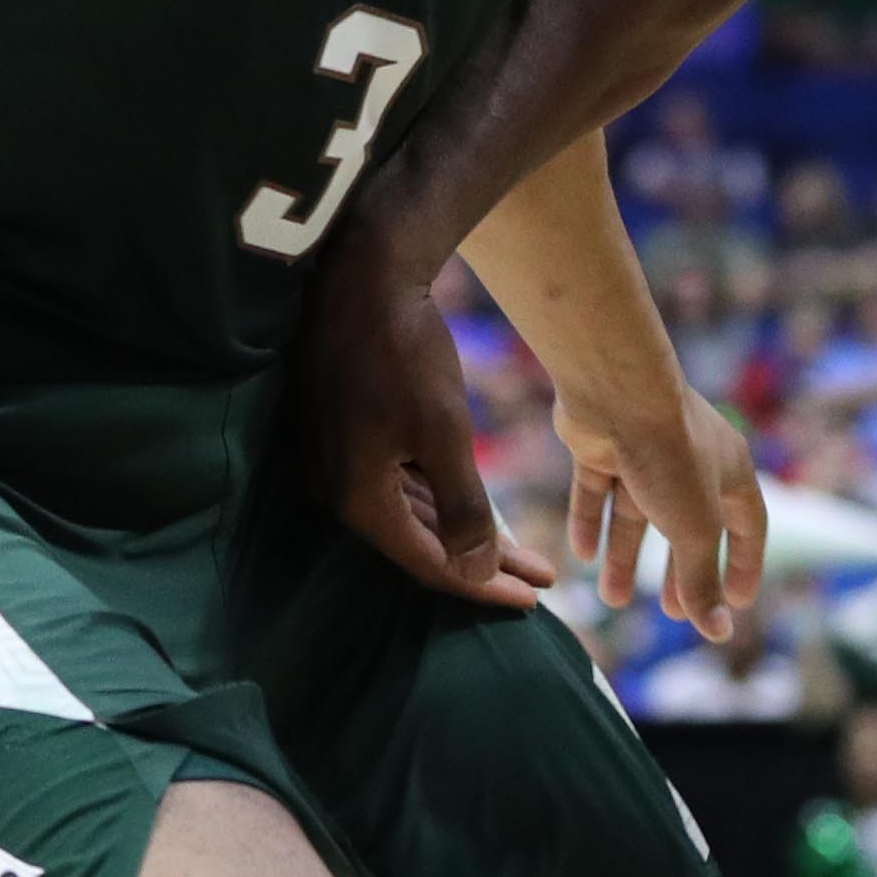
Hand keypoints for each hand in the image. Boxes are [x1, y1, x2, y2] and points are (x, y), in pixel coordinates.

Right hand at [297, 244, 556, 612]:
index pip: (429, 564)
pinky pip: (398, 485)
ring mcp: (336, 462)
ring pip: (412, 515)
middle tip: (540, 582)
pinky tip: (472, 509)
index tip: (535, 601)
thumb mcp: (443, 433)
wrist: (362, 275)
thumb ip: (462, 509)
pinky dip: (439, 501)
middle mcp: (338, 490)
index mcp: (358, 500)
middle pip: (421, 544)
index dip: (483, 587)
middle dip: (482, 565)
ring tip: (520, 554)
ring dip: (464, 535)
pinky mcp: (343, 435)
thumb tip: (478, 573)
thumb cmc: (404, 352)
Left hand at [558, 381, 767, 642]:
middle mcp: (692, 459)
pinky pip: (598, 491)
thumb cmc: (671, 456)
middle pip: (688, 526)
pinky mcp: (603, 445)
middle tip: (670, 613)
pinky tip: (581, 555)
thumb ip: (702, 580)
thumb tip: (719, 633)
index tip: (737, 603)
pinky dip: (592, 521)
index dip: (744, 565)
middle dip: (679, 571)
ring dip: (626, 557)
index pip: (748, 525)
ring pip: (638, 514)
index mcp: (731, 470)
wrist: (617, 394)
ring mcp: (646, 452)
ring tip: (612, 599)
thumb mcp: (694, 529)